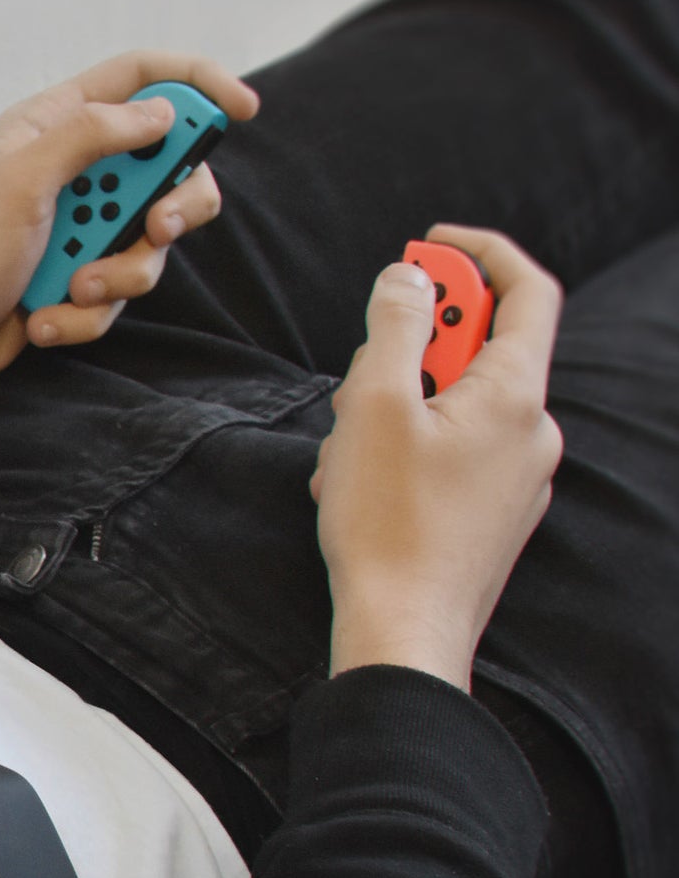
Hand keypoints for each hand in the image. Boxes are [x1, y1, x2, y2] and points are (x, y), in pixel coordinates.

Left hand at [0, 51, 259, 388]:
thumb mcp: (22, 179)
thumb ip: (93, 134)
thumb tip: (161, 111)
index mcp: (52, 127)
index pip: (141, 80)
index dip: (196, 87)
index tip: (241, 112)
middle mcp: (70, 173)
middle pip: (167, 172)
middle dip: (171, 210)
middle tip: (155, 228)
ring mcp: (75, 230)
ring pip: (148, 247)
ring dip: (116, 277)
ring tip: (70, 287)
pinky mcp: (73, 283)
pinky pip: (114, 297)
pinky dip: (83, 315)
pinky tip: (41, 319)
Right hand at [312, 225, 564, 688]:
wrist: (403, 630)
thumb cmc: (385, 522)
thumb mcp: (372, 404)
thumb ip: (393, 327)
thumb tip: (408, 277)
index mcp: (515, 396)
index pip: (527, 292)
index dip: (478, 255)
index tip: (425, 247)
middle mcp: (531, 433)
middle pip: (477, 351)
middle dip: (408, 351)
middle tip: (356, 384)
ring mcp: (517, 478)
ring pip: (454, 406)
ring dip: (394, 410)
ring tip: (346, 455)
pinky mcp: (493, 515)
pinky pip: (452, 453)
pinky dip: (403, 451)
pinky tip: (357, 487)